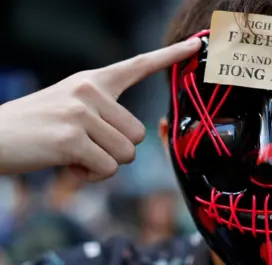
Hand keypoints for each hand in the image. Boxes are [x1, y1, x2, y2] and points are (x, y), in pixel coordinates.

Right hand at [0, 38, 200, 180]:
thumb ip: (104, 113)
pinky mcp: (72, 139)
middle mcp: (91, 91)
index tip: (196, 45)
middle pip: (139, 134)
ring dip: (104, 163)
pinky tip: (68, 165)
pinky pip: (107, 169)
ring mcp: (82, 113)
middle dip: (117, 150)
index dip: (170, 55)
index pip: (139, 64)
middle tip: (87, 147)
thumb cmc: (37, 126)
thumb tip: (134, 138)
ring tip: (75, 154)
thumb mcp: (71, 106)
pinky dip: (91, 175)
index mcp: (93, 81)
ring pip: (126, 154)